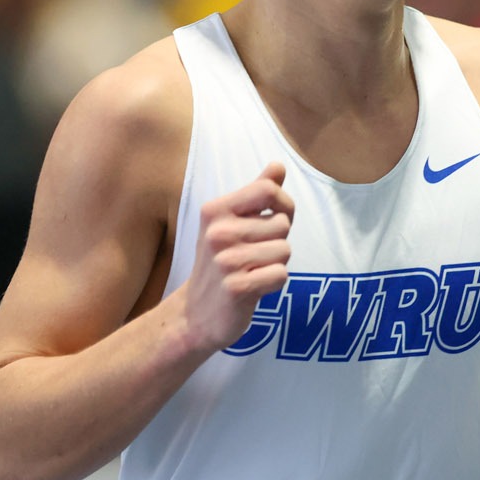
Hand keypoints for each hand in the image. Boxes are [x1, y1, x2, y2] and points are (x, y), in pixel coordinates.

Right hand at [181, 162, 293, 354]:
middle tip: (253, 255)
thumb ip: (257, 193)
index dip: (284, 205)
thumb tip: (278, 165)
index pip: (269, 190)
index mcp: (215, 210)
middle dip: (277, 241)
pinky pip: (281, 275)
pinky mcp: (237, 288)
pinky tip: (254, 287)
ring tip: (251, 271)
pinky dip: (274, 283)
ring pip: (285, 250)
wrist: (194, 314)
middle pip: (282, 224)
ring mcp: (226, 261)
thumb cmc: (221, 262)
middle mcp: (218, 232)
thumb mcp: (232, 223)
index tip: (274, 220)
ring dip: (275, 263)